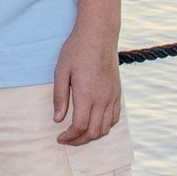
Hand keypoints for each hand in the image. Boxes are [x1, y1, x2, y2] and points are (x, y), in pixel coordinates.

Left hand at [52, 28, 121, 145]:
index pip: (80, 126)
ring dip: (92, 135)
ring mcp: (112, 96)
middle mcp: (103, 98)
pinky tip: (94, 123)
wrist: (99, 35)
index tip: (59, 138)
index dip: (69, 137)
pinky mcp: (118, 92)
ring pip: (106, 127)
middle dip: (79, 140)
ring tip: (78, 133)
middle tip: (66, 139)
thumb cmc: (76, 50)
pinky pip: (114, 117)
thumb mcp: (61, 71)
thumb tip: (58, 119)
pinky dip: (104, 126)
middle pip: (94, 131)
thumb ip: (60, 97)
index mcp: (87, 94)